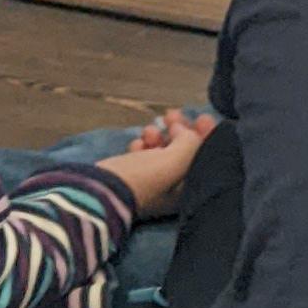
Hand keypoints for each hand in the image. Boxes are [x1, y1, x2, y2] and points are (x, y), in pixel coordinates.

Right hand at [99, 107, 216, 212]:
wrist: (98, 193)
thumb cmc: (142, 179)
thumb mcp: (176, 160)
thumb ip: (190, 142)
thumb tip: (183, 131)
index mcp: (190, 190)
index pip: (207, 158)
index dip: (208, 136)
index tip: (202, 118)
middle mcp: (175, 189)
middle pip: (186, 152)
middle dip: (181, 130)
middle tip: (172, 114)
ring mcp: (153, 183)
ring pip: (164, 151)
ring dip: (160, 136)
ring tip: (149, 130)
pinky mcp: (133, 177)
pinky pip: (145, 155)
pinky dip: (143, 145)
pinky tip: (137, 144)